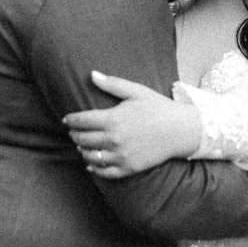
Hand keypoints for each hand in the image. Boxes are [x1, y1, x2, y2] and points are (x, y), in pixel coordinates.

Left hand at [63, 71, 201, 178]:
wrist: (180, 130)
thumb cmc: (158, 108)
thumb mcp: (136, 91)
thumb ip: (112, 84)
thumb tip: (92, 74)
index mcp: (113, 119)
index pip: (82, 121)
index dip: (71, 120)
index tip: (67, 119)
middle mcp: (114, 140)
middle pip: (83, 140)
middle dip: (75, 135)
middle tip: (73, 132)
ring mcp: (121, 156)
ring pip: (91, 157)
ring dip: (82, 151)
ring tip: (81, 146)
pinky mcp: (129, 168)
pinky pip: (105, 172)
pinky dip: (94, 168)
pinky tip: (91, 164)